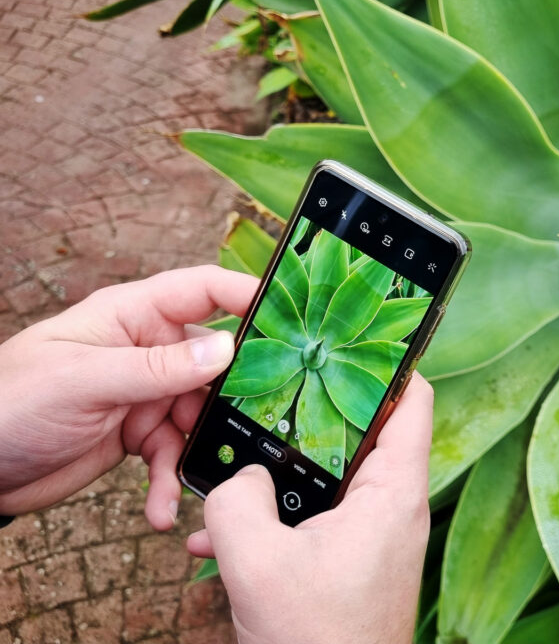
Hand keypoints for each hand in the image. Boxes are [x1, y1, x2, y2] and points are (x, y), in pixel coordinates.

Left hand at [0, 265, 257, 527]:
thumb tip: (227, 350)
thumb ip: (156, 368)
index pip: (202, 290)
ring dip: (197, 450)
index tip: (288, 318)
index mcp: (131, 316)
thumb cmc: (9, 403)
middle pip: (214, 360)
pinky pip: (170, 454)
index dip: (247, 295)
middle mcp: (145, 349)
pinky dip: (168, 482)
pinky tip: (159, 509)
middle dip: (233, 394)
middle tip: (258, 421)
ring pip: (199, 414)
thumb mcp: (83, 381)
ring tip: (192, 482)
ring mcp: (143, 392)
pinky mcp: (135, 434)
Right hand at [187, 374, 432, 643]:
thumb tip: (241, 476)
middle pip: (362, 432)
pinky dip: (277, 520)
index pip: (414, 400)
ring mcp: (372, 535)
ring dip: (280, 476)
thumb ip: (239, 500)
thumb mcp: (258, 564)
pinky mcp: (350, 561)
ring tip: (234, 475)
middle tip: (271, 392)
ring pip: (329, 478)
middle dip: (311, 415)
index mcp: (394, 493)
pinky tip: (223, 538)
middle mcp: (392, 507)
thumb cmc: (317, 642)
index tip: (348, 338)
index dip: (388, 362)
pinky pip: (316, 521)